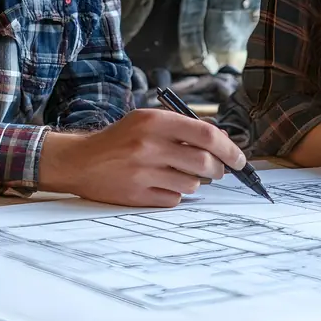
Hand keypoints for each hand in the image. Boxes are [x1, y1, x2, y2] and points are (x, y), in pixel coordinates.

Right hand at [39, 108, 246, 207]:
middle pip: (204, 163)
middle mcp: (150, 145)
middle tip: (217, 170)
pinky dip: (175, 195)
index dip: (230, 149)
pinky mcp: (136, 196)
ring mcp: (143, 172)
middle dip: (218, 169)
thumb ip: (183, 128)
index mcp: (156, 121)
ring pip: (192, 184)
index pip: (207, 135)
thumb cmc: (121, 139)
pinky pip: (173, 200)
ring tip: (180, 174)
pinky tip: (161, 185)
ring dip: (195, 182)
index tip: (240, 160)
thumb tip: (223, 143)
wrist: (80, 161)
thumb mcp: (149, 120)